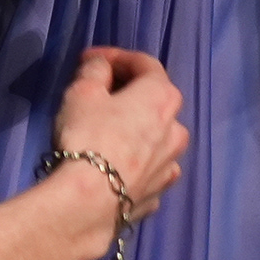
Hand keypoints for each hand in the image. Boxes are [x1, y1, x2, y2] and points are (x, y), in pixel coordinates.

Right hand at [49, 47, 186, 259]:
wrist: (90, 203)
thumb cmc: (87, 137)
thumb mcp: (82, 92)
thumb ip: (96, 70)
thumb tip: (103, 68)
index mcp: (162, 97)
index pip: (145, 63)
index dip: (116, 56)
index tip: (90, 59)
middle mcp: (177, 129)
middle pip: (156, 101)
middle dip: (130, 92)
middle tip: (100, 93)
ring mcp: (171, 165)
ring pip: (158, 137)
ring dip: (138, 129)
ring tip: (110, 131)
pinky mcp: (158, 194)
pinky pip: (150, 168)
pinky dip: (136, 161)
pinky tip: (117, 165)